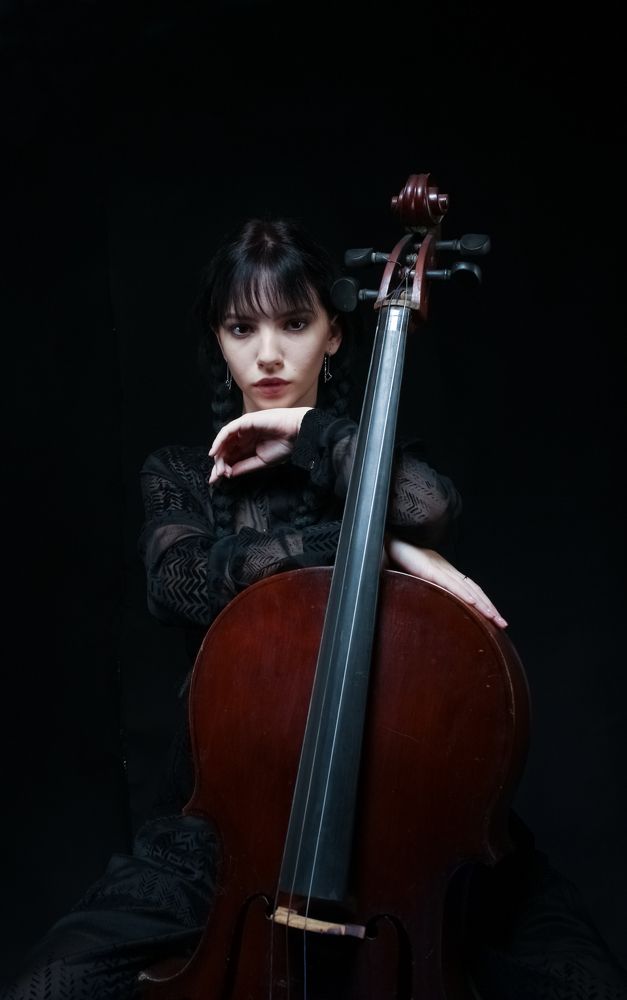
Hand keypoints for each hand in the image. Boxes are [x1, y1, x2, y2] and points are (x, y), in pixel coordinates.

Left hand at [208, 407, 311, 483]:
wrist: (297, 433)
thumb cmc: (285, 445)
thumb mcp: (262, 462)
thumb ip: (245, 466)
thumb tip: (229, 473)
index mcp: (249, 445)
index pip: (231, 456)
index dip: (223, 467)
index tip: (217, 480)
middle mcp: (244, 436)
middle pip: (225, 450)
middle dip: (219, 464)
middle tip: (215, 477)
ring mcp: (244, 428)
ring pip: (224, 441)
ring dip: (219, 455)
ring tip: (217, 468)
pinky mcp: (244, 422)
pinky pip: (227, 431)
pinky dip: (219, 441)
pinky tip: (215, 452)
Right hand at [384, 535, 507, 628]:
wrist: (384, 540)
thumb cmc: (394, 558)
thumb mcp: (411, 579)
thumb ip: (419, 590)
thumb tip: (418, 607)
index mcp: (442, 571)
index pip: (468, 588)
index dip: (481, 603)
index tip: (492, 618)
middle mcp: (445, 568)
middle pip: (473, 589)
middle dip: (489, 607)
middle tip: (503, 624)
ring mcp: (438, 567)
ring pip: (466, 587)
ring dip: (482, 604)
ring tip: (494, 618)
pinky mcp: (429, 567)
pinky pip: (449, 582)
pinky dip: (462, 593)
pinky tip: (473, 603)